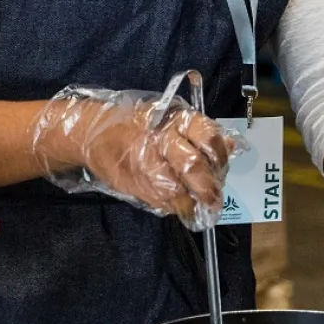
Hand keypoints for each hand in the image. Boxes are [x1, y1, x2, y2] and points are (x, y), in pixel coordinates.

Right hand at [31, 85, 238, 229]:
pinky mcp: (136, 185)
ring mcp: (147, 164)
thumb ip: (200, 132)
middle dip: (209, 187)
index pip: (207, 136)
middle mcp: (161, 140)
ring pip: (180, 190)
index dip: (220, 155)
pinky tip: (179, 204)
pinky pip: (164, 202)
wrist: (92, 133)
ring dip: (194, 203)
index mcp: (174, 119)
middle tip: (215, 199)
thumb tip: (231, 145)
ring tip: (201, 207)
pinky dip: (176, 207)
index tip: (223, 166)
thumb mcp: (169, 116)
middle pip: (194, 166)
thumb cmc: (136, 123)